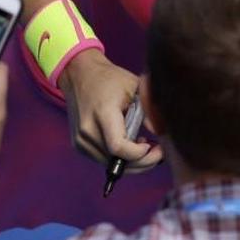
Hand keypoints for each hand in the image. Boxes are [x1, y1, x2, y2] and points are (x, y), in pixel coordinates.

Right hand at [58, 49, 162, 170]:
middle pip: (117, 161)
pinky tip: (130, 143)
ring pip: (111, 164)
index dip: (139, 154)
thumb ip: (148, 110)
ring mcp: (81, 140)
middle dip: (142, 162)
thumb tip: (159, 133)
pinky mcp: (79, 145)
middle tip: (158, 152)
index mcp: (102, 113)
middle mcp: (88, 130)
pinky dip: (119, 158)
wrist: (80, 76)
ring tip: (144, 144)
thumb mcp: (135, 87)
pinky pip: (103, 160)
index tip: (152, 145)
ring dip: (132, 161)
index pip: (119, 147)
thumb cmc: (110, 79)